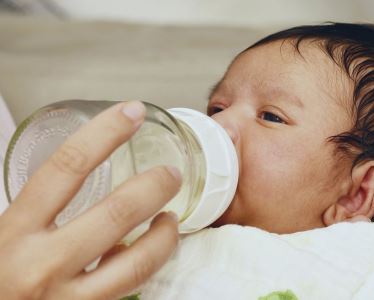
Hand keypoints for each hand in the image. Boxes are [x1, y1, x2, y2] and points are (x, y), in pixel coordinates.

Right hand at [0, 101, 181, 298]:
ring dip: (166, 235)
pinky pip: (131, 288)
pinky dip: (148, 266)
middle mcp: (41, 263)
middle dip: (155, 186)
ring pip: (138, 261)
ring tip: (171, 219)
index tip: (132, 113)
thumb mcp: (4, 234)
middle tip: (171, 174)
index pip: (67, 166)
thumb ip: (38, 208)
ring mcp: (67, 298)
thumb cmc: (0, 276)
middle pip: (116, 212)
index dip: (106, 132)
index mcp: (15, 229)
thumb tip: (86, 172)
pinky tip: (151, 252)